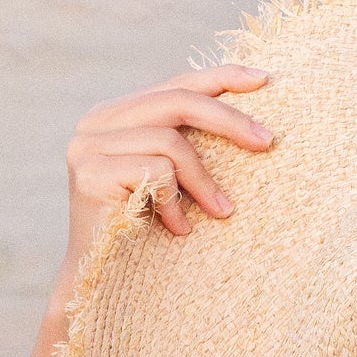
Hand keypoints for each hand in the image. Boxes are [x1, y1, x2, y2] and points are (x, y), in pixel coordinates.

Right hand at [63, 64, 272, 261]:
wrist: (101, 279)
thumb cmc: (148, 228)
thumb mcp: (171, 174)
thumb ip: (186, 140)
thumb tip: (249, 119)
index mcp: (116, 114)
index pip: (175, 84)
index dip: (219, 77)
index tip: (263, 78)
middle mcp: (96, 122)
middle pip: (177, 101)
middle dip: (229, 120)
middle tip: (267, 142)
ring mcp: (88, 146)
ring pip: (171, 142)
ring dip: (203, 182)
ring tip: (219, 212)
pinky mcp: (90, 174)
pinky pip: (157, 173)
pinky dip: (176, 203)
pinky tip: (176, 228)